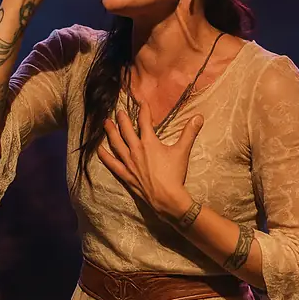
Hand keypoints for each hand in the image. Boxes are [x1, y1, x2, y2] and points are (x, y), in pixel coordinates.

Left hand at [97, 104, 204, 218]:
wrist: (167, 198)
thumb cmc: (174, 174)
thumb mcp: (183, 151)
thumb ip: (189, 132)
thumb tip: (199, 117)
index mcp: (149, 143)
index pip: (145, 121)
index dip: (143, 110)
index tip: (141, 102)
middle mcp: (136, 150)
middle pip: (126, 130)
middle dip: (122, 119)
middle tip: (119, 111)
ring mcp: (129, 163)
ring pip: (116, 144)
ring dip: (110, 132)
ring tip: (106, 123)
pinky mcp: (125, 174)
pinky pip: (112, 163)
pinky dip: (105, 156)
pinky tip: (99, 149)